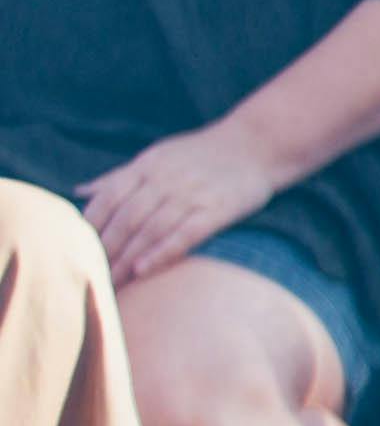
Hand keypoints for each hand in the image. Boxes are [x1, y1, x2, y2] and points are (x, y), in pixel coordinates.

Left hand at [76, 124, 285, 283]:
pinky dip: (162, 252)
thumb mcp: (158, 155)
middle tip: (90, 275)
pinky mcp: (218, 209)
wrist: (260, 143)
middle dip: (106, 249)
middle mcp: (166, 179)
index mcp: (147, 165)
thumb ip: (119, 176)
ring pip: (151, 230)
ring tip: (112, 282)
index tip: (75, 249)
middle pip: (126, 219)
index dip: (91, 225)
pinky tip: (144, 269)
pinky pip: (185, 234)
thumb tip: (79, 191)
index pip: (108, 198)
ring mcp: (193, 194)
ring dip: (128, 257)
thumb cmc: (203, 152)